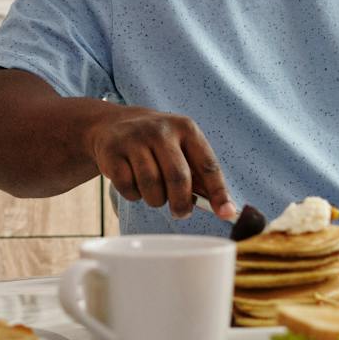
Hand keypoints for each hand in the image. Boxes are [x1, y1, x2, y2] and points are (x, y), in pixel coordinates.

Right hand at [84, 107, 235, 221]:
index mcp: (186, 128)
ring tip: (154, 193)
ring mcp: (134, 139)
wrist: (113, 125)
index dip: (218, 192)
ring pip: (152, 186)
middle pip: (178, 178)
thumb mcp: (181, 148)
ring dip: (156, 200)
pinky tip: (133, 184)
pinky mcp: (112, 151)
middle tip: (180, 213)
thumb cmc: (156, 144)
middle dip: (181, 204)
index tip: (226, 214)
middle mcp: (161, 130)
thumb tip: (223, 208)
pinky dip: (133, 195)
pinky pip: (128, 188)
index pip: (208, 165)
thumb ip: (199, 175)